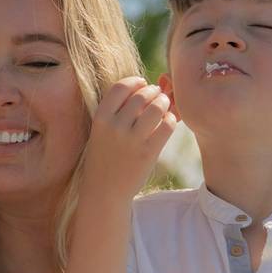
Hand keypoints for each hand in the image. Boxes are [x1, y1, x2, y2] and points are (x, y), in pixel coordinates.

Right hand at [79, 79, 174, 200]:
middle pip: (141, 96)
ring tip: (164, 107)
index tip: (142, 83)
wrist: (104, 191)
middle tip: (158, 96)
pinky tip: (167, 123)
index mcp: (100, 118)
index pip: (120, 87)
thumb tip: (150, 87)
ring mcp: (132, 140)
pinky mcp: (148, 153)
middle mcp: (115, 127)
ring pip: (156, 108)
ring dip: (164, 103)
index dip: (135, 81)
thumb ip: (120, 110)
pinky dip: (171, 120)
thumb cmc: (106, 156)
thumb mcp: (102, 131)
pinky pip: (167, 126)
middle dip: (153, 92)